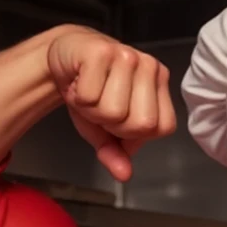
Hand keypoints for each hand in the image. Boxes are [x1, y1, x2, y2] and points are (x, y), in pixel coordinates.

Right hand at [47, 28, 175, 181]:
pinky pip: (90, 97)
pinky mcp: (101, 51)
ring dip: (92, 110)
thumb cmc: (91, 89)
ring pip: (114, 112)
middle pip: (140, 124)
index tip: (117, 117)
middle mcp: (150, 67)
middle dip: (113, 124)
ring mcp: (128, 56)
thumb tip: (124, 174)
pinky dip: (78, 97)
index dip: (133, 134)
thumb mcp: (105, 128)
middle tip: (101, 104)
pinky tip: (79, 81)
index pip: (160, 129)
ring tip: (90, 91)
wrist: (65, 56)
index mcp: (160, 84)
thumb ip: (117, 153)